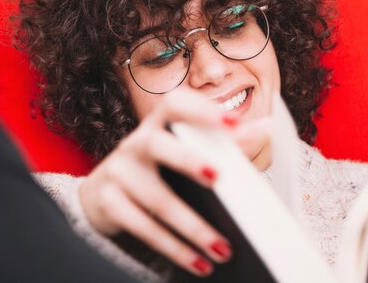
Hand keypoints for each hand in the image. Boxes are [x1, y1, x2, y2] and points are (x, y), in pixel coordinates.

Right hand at [78, 89, 240, 275]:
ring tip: (222, 248)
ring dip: (193, 226)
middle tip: (219, 176)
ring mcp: (118, 172)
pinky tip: (198, 262)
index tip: (232, 121)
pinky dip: (174, 248)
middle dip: (187, 159)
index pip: (175, 104)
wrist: (101, 195)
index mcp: (157, 124)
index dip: (201, 110)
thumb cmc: (156, 169)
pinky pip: (143, 227)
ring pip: (156, 198)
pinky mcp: (109, 203)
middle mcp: (135, 143)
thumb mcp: (184, 151)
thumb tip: (266, 129)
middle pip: (157, 144)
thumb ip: (225, 142)